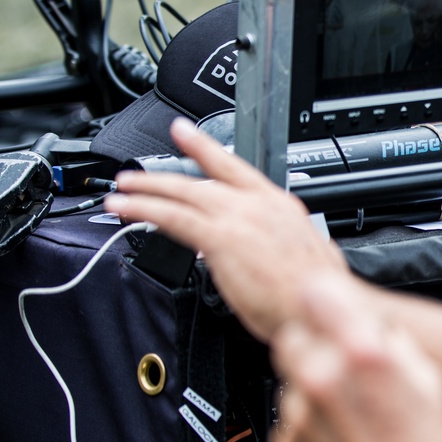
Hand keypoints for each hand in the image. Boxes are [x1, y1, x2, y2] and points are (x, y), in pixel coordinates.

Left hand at [104, 118, 347, 340]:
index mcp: (281, 206)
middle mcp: (259, 204)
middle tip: (135, 174)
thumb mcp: (311, 258)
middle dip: (163, 174)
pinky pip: (173, 218)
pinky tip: (126, 209)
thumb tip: (280, 251)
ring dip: (147, 190)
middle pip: (201, 179)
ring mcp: (240, 218)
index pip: (236, 167)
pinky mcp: (221, 238)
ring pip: (183, 194)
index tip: (184, 132)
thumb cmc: (315, 295)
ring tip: (122, 191)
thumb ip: (287, 248)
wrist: (319, 308)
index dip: (205, 147)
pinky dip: (144, 210)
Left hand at [271, 273, 441, 441]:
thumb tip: (372, 324)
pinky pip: (290, 410)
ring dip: (313, 380)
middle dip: (317, 341)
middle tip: (346, 361)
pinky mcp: (287, 441)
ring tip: (352, 407)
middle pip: (294, 332)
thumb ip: (391, 341)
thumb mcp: (428, 379)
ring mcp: (299, 412)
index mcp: (360, 353)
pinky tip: (342, 431)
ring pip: (291, 373)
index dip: (325, 296)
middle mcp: (321, 378)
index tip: (331, 302)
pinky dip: (310, 415)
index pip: (315, 291)